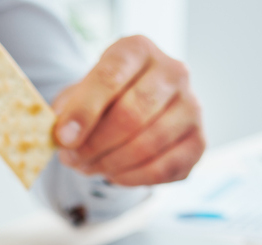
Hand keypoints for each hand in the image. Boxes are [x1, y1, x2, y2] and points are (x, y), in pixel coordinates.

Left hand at [52, 35, 203, 186]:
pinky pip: (165, 168)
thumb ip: (68, 112)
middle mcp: (173, 72)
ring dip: (110, 164)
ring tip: (89, 167)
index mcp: (138, 49)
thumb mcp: (77, 95)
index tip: (62, 138)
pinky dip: (132, 178)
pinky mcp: (199, 141)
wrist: (132, 110)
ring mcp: (192, 106)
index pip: (111, 76)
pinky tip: (114, 175)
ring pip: (148, 144)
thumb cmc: (101, 101)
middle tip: (71, 159)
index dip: (84, 111)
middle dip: (95, 144)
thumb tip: (64, 138)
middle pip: (132, 114)